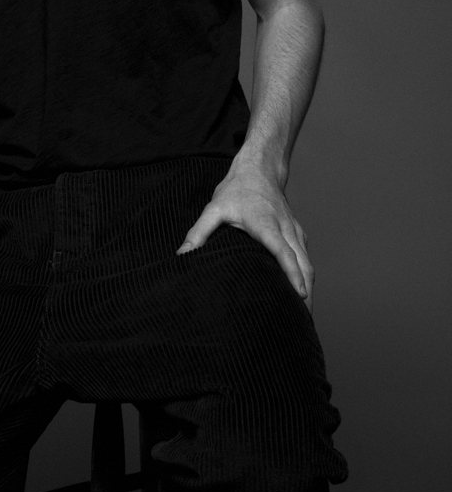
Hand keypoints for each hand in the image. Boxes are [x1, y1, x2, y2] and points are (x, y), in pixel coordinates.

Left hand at [176, 164, 313, 310]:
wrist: (259, 169)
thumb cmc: (236, 190)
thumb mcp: (214, 208)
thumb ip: (199, 233)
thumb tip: (182, 255)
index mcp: (267, 224)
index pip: (284, 251)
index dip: (292, 274)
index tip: (301, 295)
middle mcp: (286, 229)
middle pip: (303, 264)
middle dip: (305, 293)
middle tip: (302, 322)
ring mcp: (295, 231)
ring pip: (308, 263)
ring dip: (308, 288)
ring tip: (303, 316)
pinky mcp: (297, 234)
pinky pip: (305, 258)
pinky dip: (306, 277)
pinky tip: (300, 295)